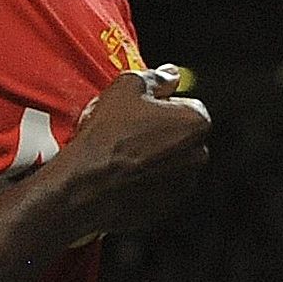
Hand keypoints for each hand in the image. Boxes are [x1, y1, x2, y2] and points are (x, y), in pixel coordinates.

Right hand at [62, 63, 209, 239]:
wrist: (85, 184)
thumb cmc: (107, 136)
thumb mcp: (126, 88)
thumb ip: (155, 77)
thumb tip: (170, 74)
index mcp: (196, 123)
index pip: (189, 105)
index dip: (163, 104)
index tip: (143, 107)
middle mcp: (197, 156)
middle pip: (183, 135)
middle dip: (161, 131)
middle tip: (129, 129)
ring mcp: (183, 185)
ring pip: (171, 162)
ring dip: (154, 157)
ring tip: (121, 152)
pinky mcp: (165, 208)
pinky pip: (158, 187)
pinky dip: (145, 181)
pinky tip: (121, 173)